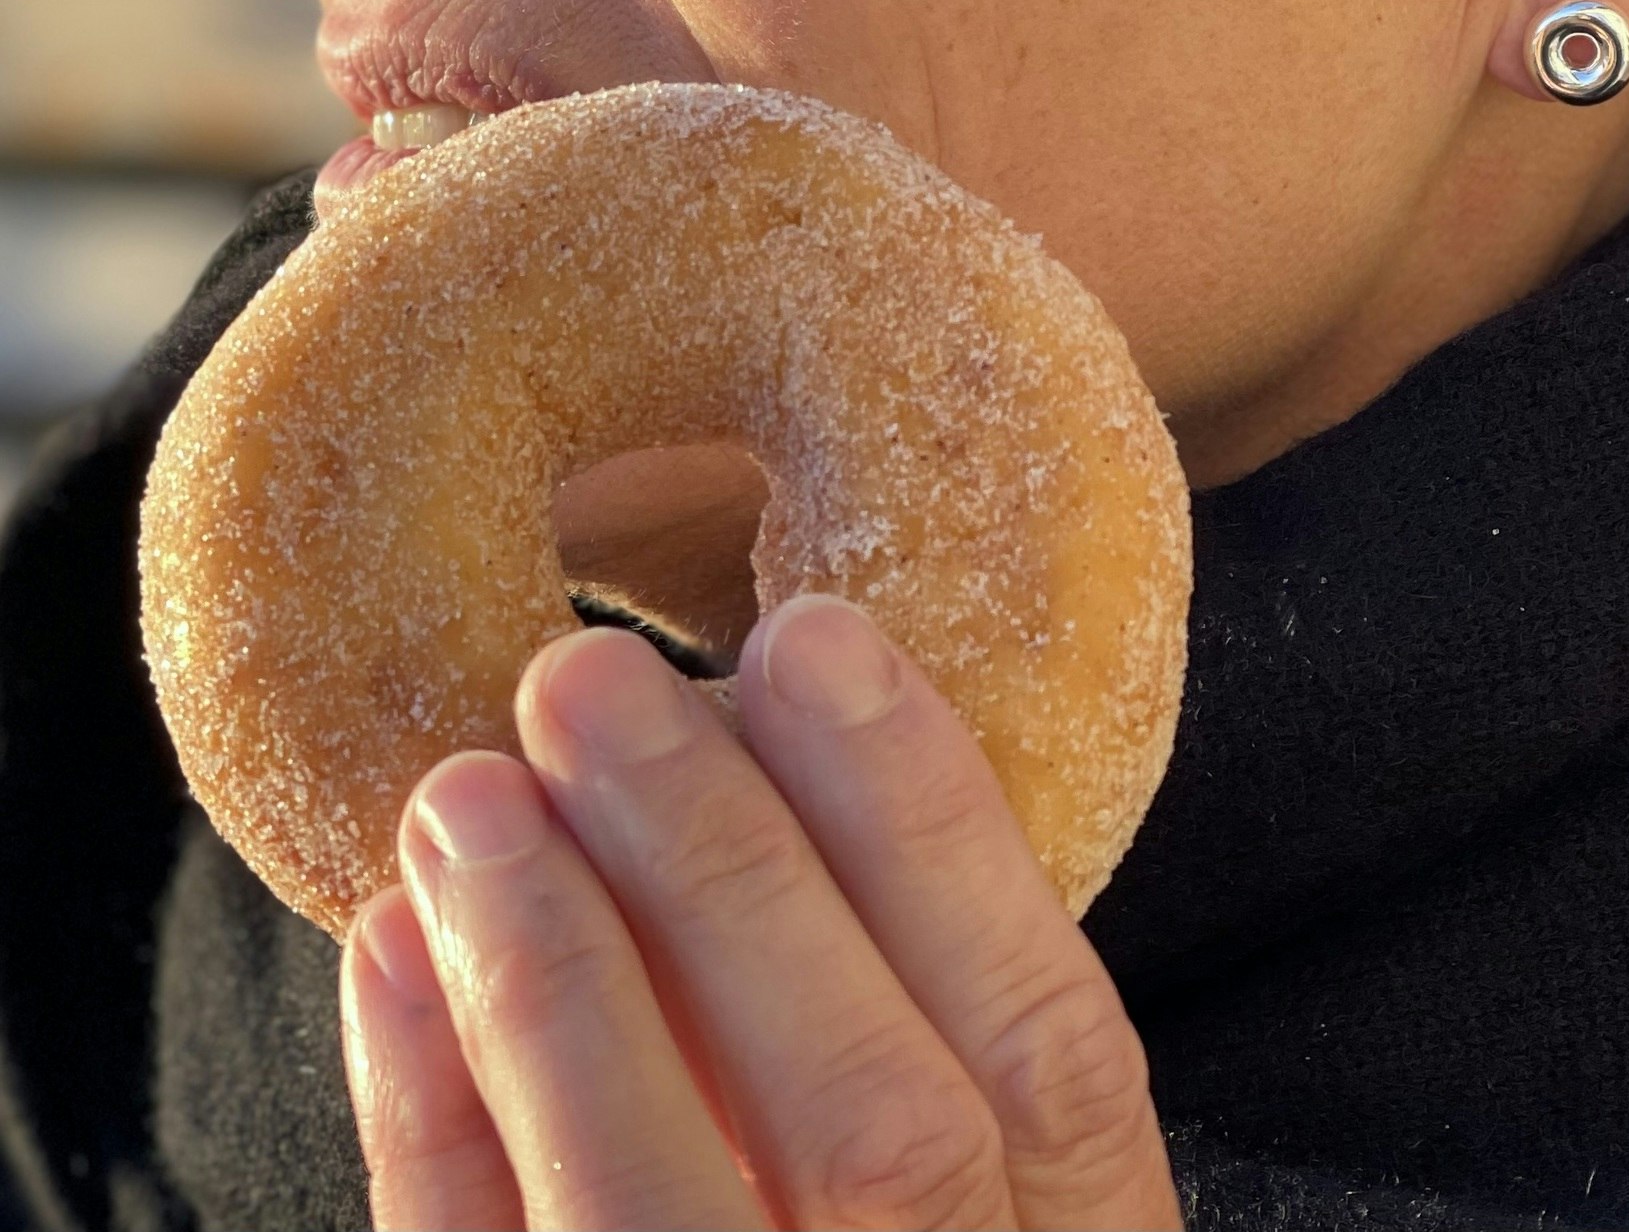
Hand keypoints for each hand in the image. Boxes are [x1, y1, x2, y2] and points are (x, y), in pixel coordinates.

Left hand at [338, 594, 1182, 1229]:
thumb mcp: (992, 1202)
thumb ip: (934, 1044)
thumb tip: (788, 769)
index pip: (1049, 1049)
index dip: (937, 834)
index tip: (820, 643)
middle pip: (875, 1126)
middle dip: (729, 876)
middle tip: (590, 679)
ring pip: (660, 1228)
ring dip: (556, 986)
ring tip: (463, 794)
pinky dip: (433, 1128)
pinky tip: (390, 961)